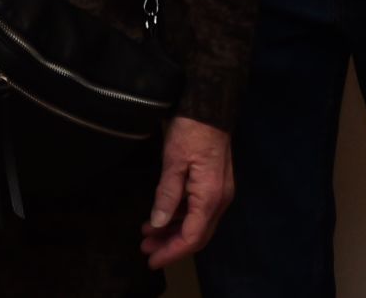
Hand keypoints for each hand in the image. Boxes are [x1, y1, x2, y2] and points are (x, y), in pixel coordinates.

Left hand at [140, 115, 234, 269]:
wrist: (211, 105)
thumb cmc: (191, 130)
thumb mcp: (174, 161)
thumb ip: (167, 194)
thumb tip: (158, 223)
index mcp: (210, 198)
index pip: (192, 237)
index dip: (171, 251)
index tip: (151, 260)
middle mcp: (220, 200)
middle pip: (197, 235)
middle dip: (171, 245)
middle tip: (145, 248)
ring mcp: (220, 192)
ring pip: (197, 223)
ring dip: (173, 231)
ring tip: (148, 233)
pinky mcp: (216, 184)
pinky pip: (198, 210)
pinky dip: (180, 216)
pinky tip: (162, 215)